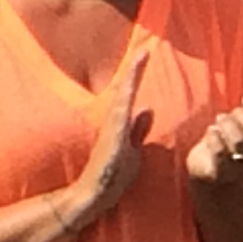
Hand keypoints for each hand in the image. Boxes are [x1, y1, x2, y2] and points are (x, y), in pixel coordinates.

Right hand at [69, 51, 150, 230]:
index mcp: (122, 124)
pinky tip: (131, 89)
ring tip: (141, 58)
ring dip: (132, 79)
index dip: (138, 77)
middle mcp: (116, 122)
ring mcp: (112, 129)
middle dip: (136, 70)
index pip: (131, 96)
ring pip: (124, 98)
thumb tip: (147, 109)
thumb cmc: (113, 175)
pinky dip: (126, 102)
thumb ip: (138, 130)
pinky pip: (121, 116)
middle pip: (127, 90)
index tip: (147, 55)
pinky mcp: (112, 139)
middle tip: (146, 48)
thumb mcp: (133, 150)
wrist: (95, 193)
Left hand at [185, 96, 242, 187]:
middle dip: (240, 114)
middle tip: (230, 114)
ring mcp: (240, 168)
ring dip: (227, 124)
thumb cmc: (229, 144)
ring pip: (239, 139)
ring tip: (219, 122)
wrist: (210, 175)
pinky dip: (214, 136)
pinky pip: (219, 151)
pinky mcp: (220, 172)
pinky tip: (211, 131)